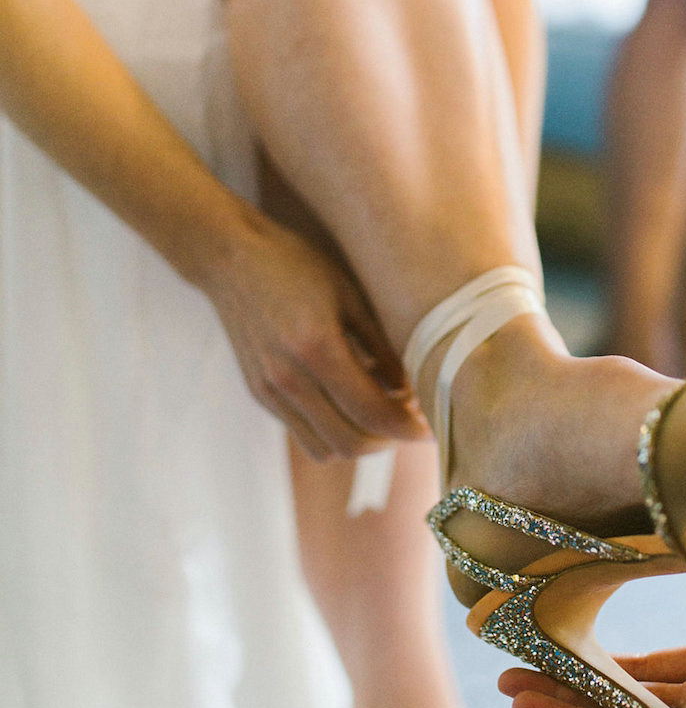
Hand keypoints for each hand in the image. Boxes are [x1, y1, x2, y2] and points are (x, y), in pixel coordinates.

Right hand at [202, 211, 429, 459]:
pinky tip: (349, 405)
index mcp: (317, 348)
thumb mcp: (351, 295)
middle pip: (351, 443)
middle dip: (389, 441)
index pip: (373, 413)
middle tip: (412, 423)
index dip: (409, 428)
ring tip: (382, 416)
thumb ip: (384, 346)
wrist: (230, 259)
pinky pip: (303, 434)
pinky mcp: (259, 394)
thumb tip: (413, 390)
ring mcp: (269, 391)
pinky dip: (333, 432)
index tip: (434, 426)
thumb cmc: (297, 265)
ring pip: (325, 449)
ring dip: (360, 442)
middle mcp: (289, 378)